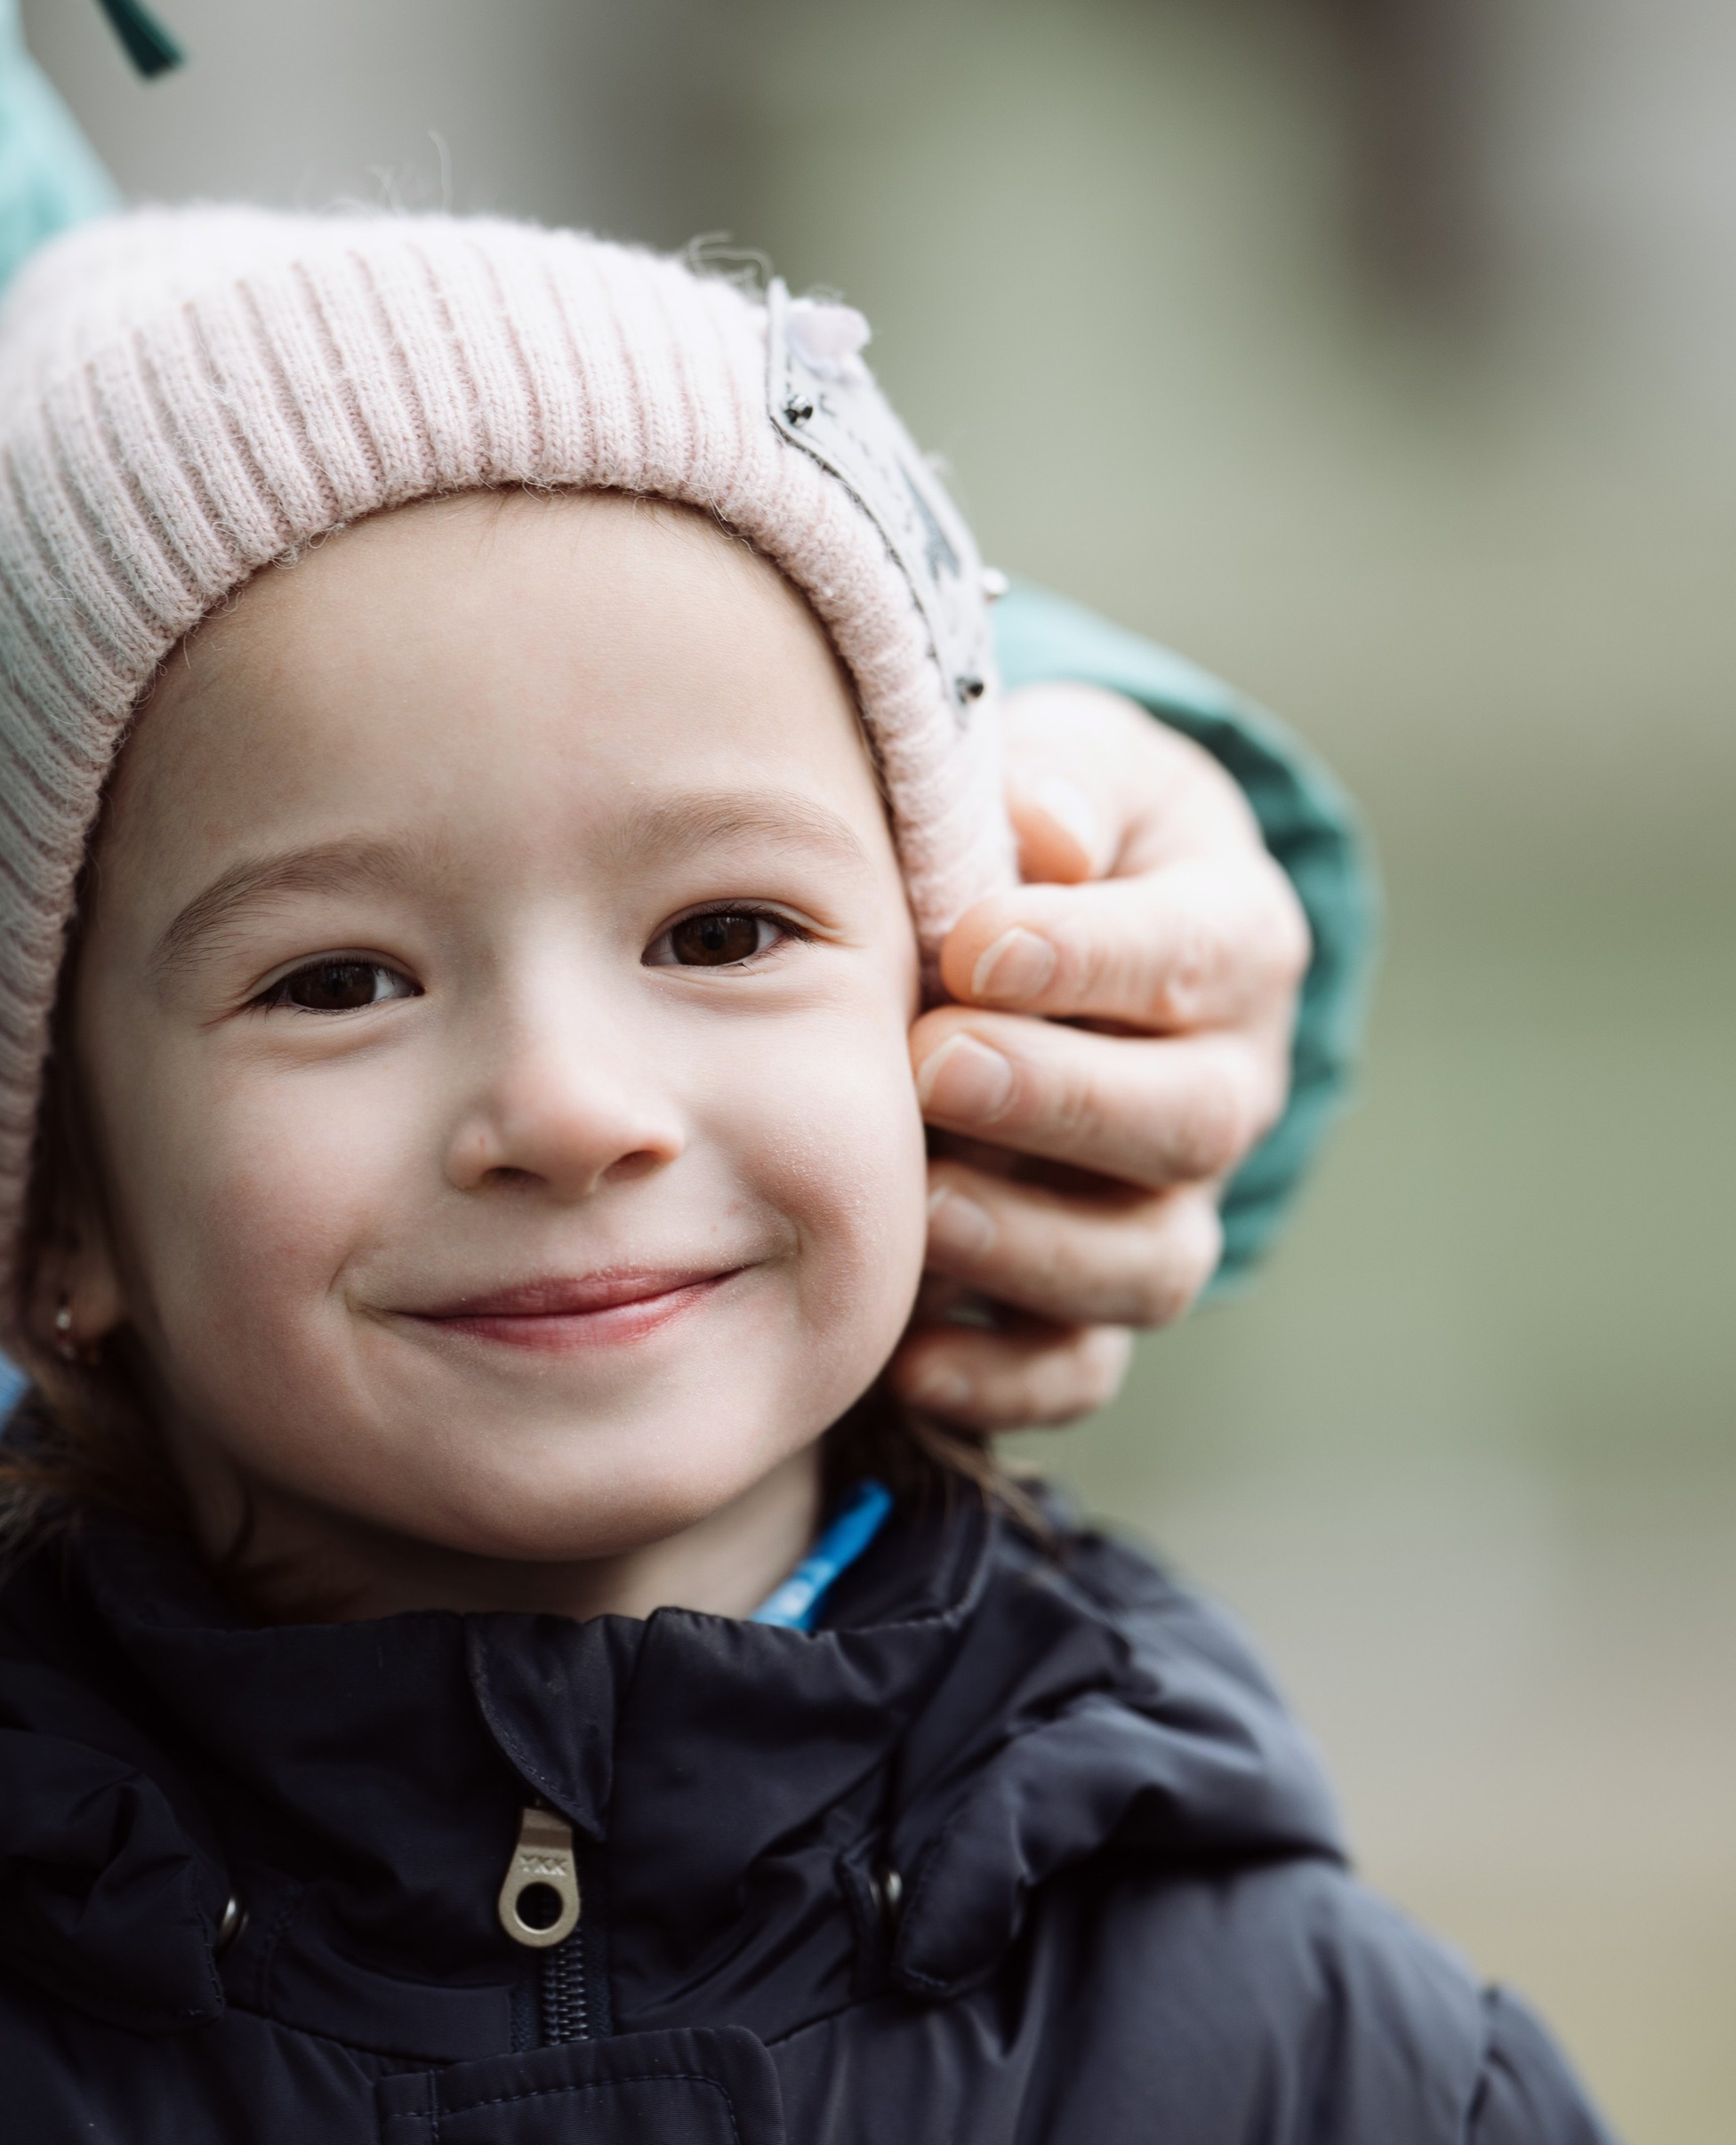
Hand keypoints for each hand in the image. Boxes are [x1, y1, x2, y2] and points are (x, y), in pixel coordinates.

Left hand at [892, 683, 1310, 1434]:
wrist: (1048, 923)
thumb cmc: (1044, 829)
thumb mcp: (1065, 765)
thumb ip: (1058, 782)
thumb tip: (1044, 825)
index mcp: (1234, 941)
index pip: (1196, 958)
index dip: (1092, 958)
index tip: (977, 944)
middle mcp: (1226, 1086)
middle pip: (1189, 1126)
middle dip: (1060, 1103)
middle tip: (936, 1066)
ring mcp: (1166, 1204)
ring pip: (1148, 1265)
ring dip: (1032, 1246)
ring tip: (923, 1206)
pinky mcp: (1094, 1296)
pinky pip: (1080, 1370)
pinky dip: (1004, 1378)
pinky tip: (911, 1356)